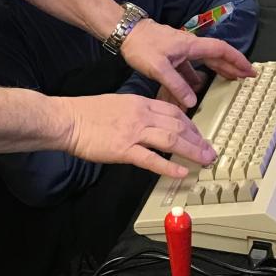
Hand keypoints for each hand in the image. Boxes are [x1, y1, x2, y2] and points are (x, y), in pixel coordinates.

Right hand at [58, 91, 217, 177]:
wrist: (66, 120)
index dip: (191, 124)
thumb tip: (150, 121)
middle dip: (198, 139)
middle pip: (178, 125)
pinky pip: (151, 159)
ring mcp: (133, 132)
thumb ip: (136, 112)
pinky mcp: (123, 150)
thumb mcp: (117, 103)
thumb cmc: (85, 113)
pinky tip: (182, 172)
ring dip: (191, 151)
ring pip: (171, 140)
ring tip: (205, 160)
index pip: (174, 112)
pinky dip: (169, 166)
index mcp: (139, 103)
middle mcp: (141, 115)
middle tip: (209, 150)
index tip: (199, 135)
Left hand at [120, 17, 250, 106]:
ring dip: (217, 70)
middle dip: (232, 66)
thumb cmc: (141, 45)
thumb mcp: (159, 68)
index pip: (222, 50)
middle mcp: (190, 46)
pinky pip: (189, 67)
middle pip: (217, 56)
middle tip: (246, 77)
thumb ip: (176, 85)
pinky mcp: (172, 55)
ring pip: (204, 61)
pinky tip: (196, 86)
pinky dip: (195, 77)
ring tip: (228, 80)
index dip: (237, 60)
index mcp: (191, 46)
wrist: (126, 33)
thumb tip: (192, 101)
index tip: (249, 70)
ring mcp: (181, 50)